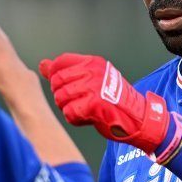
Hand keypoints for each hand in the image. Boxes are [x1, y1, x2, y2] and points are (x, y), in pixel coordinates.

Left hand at [39, 53, 168, 153]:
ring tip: (84, 110)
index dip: (56, 77)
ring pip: (60, 98)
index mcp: (93, 62)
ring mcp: (93, 86)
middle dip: (62, 95)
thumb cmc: (113, 100)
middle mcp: (93, 71)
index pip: (60, 63)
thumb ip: (66, 72)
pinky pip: (69, 113)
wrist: (139, 118)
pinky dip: (76, 119)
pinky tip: (88, 118)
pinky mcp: (94, 104)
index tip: (66, 88)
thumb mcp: (91, 80)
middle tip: (78, 102)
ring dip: (69, 108)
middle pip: (57, 81)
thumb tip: (43, 65)